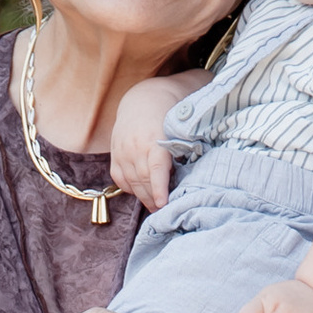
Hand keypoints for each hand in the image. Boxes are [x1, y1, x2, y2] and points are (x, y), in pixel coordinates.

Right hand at [108, 78, 190, 211]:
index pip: (155, 169)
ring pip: (131, 183)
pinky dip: (130, 189)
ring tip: (155, 208)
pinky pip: (120, 179)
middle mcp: (135, 146)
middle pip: (143, 180)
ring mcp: (122, 151)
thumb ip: (185, 149)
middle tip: (165, 213)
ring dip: (143, 197)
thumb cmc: (168, 115)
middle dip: (153, 199)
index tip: (163, 204)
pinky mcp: (114, 155)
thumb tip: (197, 173)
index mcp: (154, 139)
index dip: (159, 188)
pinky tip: (141, 192)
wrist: (142, 99)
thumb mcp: (180, 128)